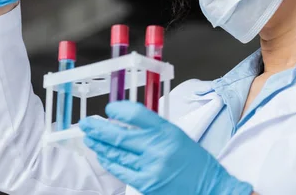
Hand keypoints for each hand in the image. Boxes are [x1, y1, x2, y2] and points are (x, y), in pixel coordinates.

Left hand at [79, 101, 253, 194]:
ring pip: (116, 153)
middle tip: (86, 123)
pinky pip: (120, 169)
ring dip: (99, 144)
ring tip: (89, 137)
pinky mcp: (146, 183)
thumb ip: (152, 128)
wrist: (209, 187)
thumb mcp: (176, 135)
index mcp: (167, 130)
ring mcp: (150, 167)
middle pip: (119, 134)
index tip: (109, 108)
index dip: (118, 109)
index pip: (136, 113)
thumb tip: (124, 121)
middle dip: (98, 128)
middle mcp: (157, 147)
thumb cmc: (194, 161)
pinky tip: (101, 154)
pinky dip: (108, 161)